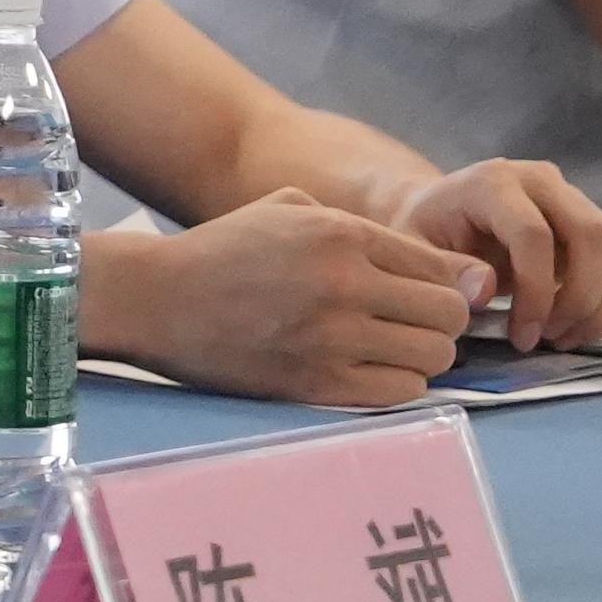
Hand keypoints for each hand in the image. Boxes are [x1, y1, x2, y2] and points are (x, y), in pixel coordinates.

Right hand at [139, 190, 483, 404]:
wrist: (153, 298)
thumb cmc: (222, 250)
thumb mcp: (288, 210)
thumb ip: (363, 229)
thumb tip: (446, 268)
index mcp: (338, 232)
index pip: (439, 266)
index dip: (442, 284)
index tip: (424, 298)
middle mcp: (344, 282)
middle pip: (448, 314)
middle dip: (438, 321)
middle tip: (409, 326)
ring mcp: (332, 336)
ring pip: (435, 356)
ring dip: (420, 355)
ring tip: (388, 350)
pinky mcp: (319, 383)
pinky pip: (403, 392)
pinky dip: (397, 384)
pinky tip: (368, 371)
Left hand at [391, 158, 601, 353]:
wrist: (439, 211)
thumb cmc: (425, 233)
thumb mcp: (413, 250)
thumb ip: (443, 269)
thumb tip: (485, 290)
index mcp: (493, 182)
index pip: (533, 234)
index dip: (535, 292)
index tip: (522, 335)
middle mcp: (544, 180)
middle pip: (591, 237)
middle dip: (578, 301)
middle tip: (549, 339)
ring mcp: (577, 199)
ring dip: (601, 307)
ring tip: (562, 337)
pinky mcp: (599, 224)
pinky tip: (586, 327)